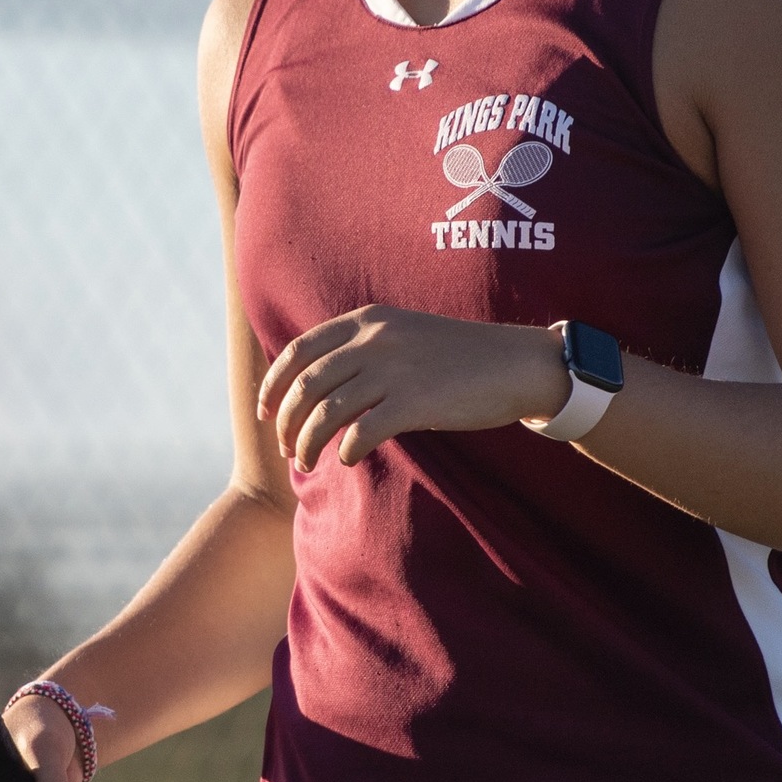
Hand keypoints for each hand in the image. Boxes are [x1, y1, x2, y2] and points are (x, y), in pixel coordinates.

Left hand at [259, 305, 569, 469]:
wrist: (514, 363)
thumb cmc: (458, 356)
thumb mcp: (402, 334)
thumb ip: (362, 348)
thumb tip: (318, 383)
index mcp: (367, 320)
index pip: (299, 352)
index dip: (274, 385)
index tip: (266, 412)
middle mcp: (374, 340)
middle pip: (306, 385)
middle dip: (286, 421)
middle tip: (286, 446)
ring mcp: (394, 369)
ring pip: (326, 412)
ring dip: (307, 443)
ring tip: (305, 462)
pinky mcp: (415, 401)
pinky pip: (361, 432)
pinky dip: (346, 450)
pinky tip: (348, 459)